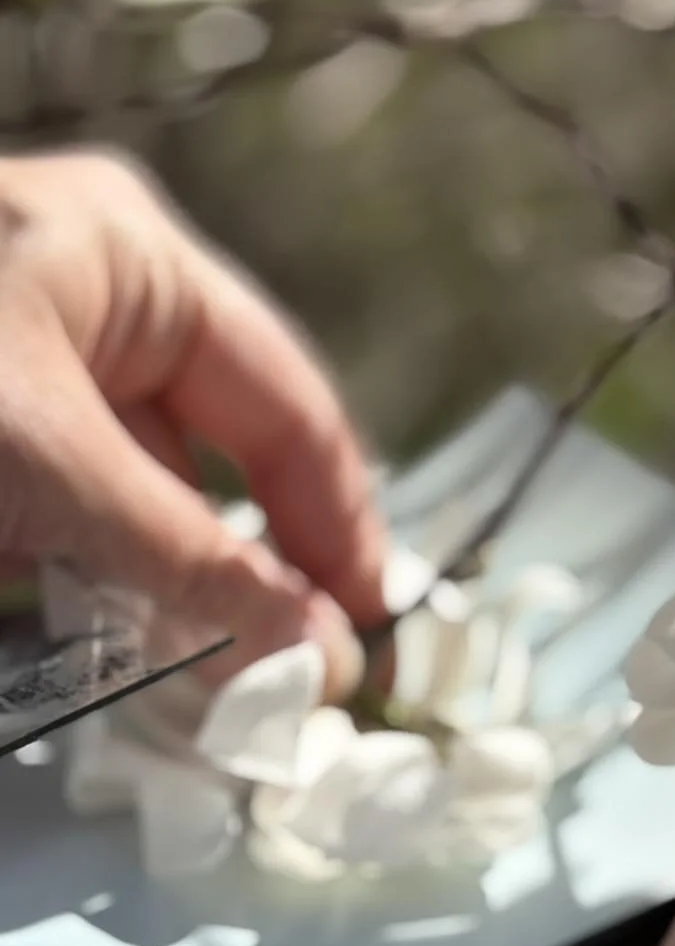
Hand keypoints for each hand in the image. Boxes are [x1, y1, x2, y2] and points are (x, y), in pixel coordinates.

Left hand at [0, 150, 386, 687]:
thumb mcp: (45, 459)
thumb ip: (184, 561)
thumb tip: (316, 656)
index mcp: (135, 259)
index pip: (286, 404)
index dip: (340, 523)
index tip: (370, 632)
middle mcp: (92, 296)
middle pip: (217, 451)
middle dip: (256, 568)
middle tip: (295, 679)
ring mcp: (26, 360)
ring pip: (136, 493)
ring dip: (166, 590)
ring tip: (211, 687)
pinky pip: (61, 507)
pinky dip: (88, 579)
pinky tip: (111, 650)